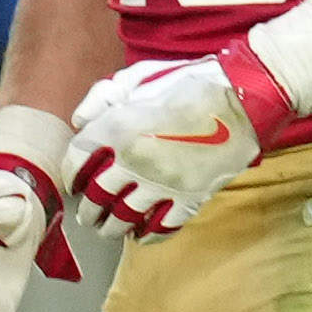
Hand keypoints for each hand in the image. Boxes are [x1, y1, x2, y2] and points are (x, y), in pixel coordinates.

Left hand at [62, 47, 277, 237]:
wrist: (241, 98)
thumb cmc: (188, 82)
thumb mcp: (138, 76)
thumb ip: (102, 97)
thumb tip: (79, 122)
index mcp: (117, 128)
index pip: (76, 160)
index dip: (71, 174)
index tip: (73, 184)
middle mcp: (133, 161)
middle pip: (96, 197)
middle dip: (87, 210)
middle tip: (86, 215)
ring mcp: (162, 183)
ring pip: (123, 218)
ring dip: (111, 228)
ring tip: (108, 230)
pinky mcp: (190, 197)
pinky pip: (161, 227)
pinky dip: (147, 235)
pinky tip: (140, 235)